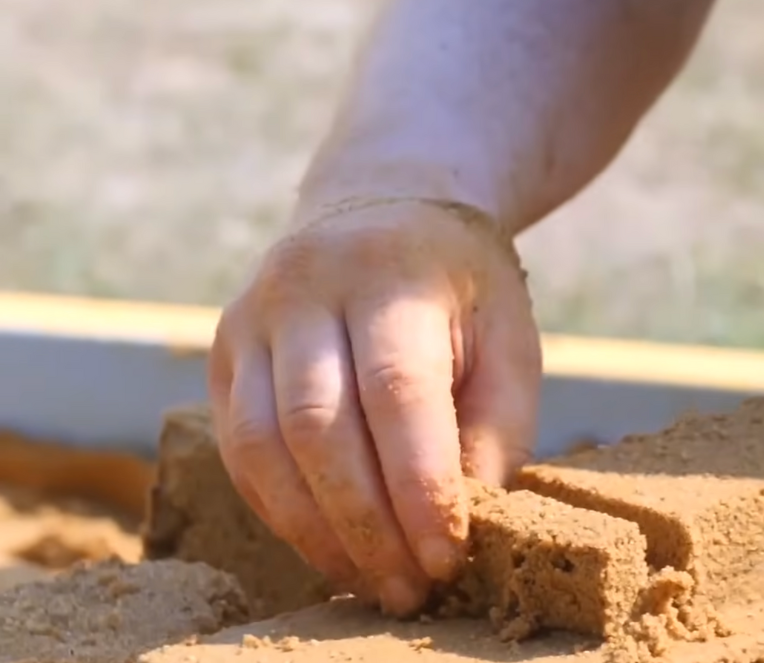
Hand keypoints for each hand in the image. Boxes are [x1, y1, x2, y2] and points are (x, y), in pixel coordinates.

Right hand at [207, 196, 541, 615]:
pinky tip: (328, 547)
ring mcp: (253, 314)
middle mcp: (308, 284)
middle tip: (410, 589)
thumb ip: (496, 423)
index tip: (447, 556)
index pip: (398, 390)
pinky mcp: (224, 348)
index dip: (419, 485)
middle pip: (321, 425)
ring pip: (264, 444)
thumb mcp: (506, 336)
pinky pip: (239, 448)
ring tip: (371, 582)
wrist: (384, 208)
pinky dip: (281, 510)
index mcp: (392, 271)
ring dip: (318, 531)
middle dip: (367, 524)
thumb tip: (465, 518)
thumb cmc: (460, 289)